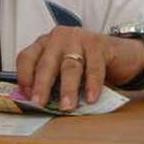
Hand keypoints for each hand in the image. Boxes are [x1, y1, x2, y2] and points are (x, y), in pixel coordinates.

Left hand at [16, 26, 143, 110]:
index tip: (26, 96)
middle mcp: (59, 38)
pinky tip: (91, 97)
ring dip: (68, 89)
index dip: (24, 77)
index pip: (27, 57)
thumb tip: (36, 102)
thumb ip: (51, 81)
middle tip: (40, 103)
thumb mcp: (63, 69)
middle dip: (42, 85)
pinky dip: (92, 84)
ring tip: (67, 106)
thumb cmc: (85, 64)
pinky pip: (94, 67)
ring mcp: (79, 38)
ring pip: (70, 66)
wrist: (119, 54)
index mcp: (45, 43)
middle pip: (47, 63)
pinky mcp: (99, 44)